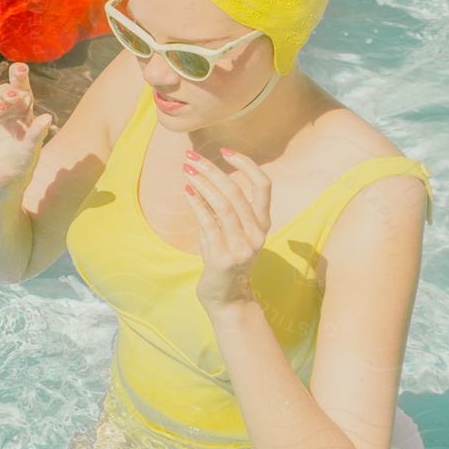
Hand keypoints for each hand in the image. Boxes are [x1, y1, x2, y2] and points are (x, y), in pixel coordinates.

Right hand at [0, 63, 54, 193]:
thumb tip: (46, 117)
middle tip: (13, 98)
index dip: (19, 77)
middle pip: (2, 89)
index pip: (21, 89)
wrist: (3, 182)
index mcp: (21, 112)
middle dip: (7, 90)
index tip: (20, 69)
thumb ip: (36, 136)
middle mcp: (4, 110)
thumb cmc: (22, 165)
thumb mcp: (31, 153)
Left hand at [183, 147, 270, 309]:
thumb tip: (202, 176)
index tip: (225, 150)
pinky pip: (209, 224)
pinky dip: (196, 205)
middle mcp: (257, 233)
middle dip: (212, 170)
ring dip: (202, 184)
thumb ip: (222, 207)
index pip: (263, 186)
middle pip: (236, 192)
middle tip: (190, 157)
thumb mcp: (228, 230)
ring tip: (185, 171)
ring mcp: (242, 246)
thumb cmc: (224, 258)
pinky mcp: (224, 258)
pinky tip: (185, 192)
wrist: (227, 298)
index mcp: (262, 223)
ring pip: (223, 206)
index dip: (247, 165)